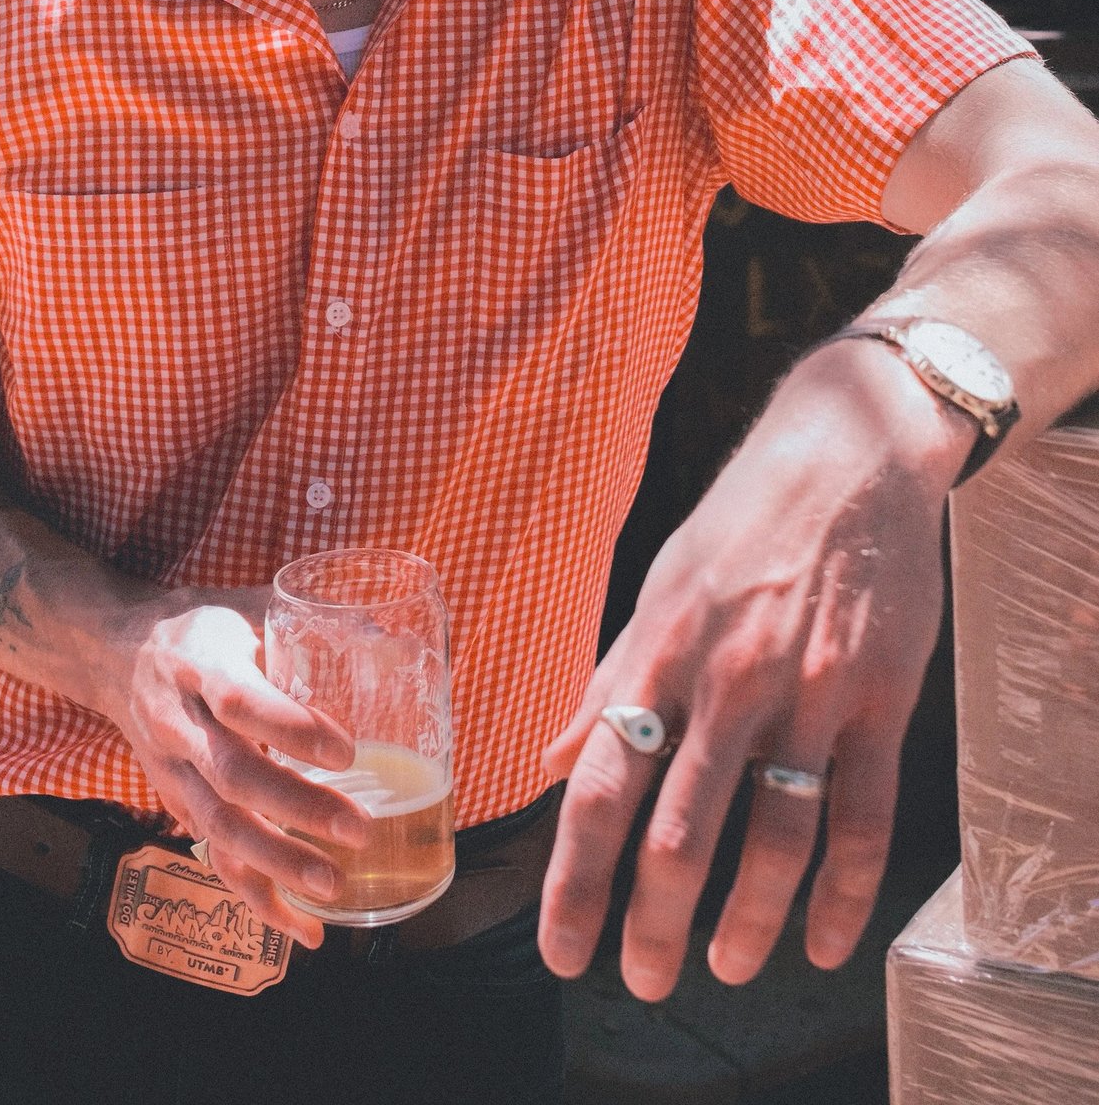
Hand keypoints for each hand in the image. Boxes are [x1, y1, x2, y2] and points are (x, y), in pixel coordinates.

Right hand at [104, 587, 369, 946]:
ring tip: (333, 887)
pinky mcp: (178, 807)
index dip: (291, 728)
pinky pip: (215, 861)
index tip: (347, 750)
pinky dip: (258, 900)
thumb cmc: (198, 628)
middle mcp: (181, 724)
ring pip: (220, 829)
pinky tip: (304, 928)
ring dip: (277, 865)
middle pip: (234, 777)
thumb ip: (304, 623)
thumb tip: (392, 633)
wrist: (114, 654)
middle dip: (296, 810)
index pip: (241, 702)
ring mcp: (174, 772)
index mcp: (201, 664)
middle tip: (358, 830)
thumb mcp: (241, 608)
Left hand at [537, 344, 967, 999]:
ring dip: (747, 921)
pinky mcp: (880, 698)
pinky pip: (862, 817)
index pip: (602, 786)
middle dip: (656, 923)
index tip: (564, 948)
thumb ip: (611, 678)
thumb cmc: (744, 517)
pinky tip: (826, 940)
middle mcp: (727, 680)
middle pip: (681, 833)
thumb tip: (552, 758)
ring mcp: (808, 693)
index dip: (577, 880)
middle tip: (644, 981)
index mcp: (661, 652)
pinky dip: (844, 893)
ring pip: (774, 839)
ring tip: (728, 968)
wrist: (852, 451)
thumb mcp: (660, 583)